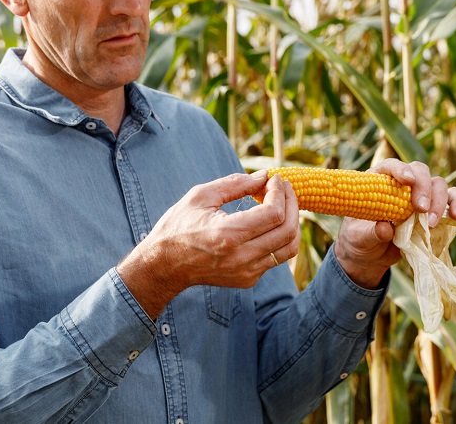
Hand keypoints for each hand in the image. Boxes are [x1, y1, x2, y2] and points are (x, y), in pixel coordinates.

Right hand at [117, 170, 299, 318]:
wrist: (164, 266)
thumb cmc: (178, 226)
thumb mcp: (201, 196)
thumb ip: (235, 184)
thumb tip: (264, 176)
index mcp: (228, 234)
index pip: (274, 214)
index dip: (280, 192)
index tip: (275, 179)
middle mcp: (241, 257)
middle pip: (288, 230)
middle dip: (292, 203)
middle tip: (283, 188)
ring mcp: (247, 272)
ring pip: (289, 248)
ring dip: (292, 222)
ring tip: (283, 204)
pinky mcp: (248, 280)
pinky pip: (276, 257)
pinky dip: (279, 237)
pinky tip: (268, 222)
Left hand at [334, 159, 455, 288]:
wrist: (370, 256)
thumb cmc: (360, 239)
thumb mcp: (359, 238)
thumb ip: (371, 232)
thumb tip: (386, 228)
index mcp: (379, 181)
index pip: (391, 166)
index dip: (401, 169)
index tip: (407, 181)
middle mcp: (402, 183)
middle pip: (420, 172)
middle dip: (423, 188)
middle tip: (421, 210)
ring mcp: (420, 195)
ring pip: (438, 184)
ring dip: (440, 201)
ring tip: (432, 223)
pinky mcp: (434, 210)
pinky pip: (451, 199)